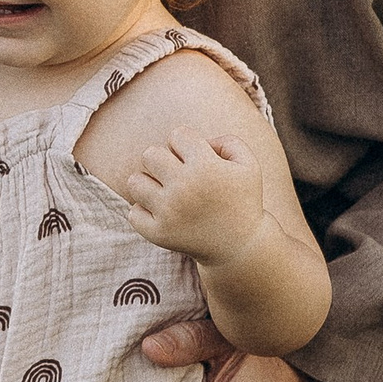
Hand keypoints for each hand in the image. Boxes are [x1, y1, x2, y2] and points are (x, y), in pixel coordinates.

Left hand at [120, 130, 265, 268]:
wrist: (240, 246)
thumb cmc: (243, 200)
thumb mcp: (249, 164)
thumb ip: (227, 141)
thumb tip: (199, 142)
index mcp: (206, 167)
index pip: (177, 135)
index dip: (187, 144)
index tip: (197, 159)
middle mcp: (184, 187)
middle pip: (150, 154)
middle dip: (163, 160)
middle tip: (178, 175)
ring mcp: (169, 212)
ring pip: (135, 182)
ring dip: (149, 184)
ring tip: (166, 192)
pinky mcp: (159, 234)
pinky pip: (133, 212)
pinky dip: (145, 212)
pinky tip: (163, 213)